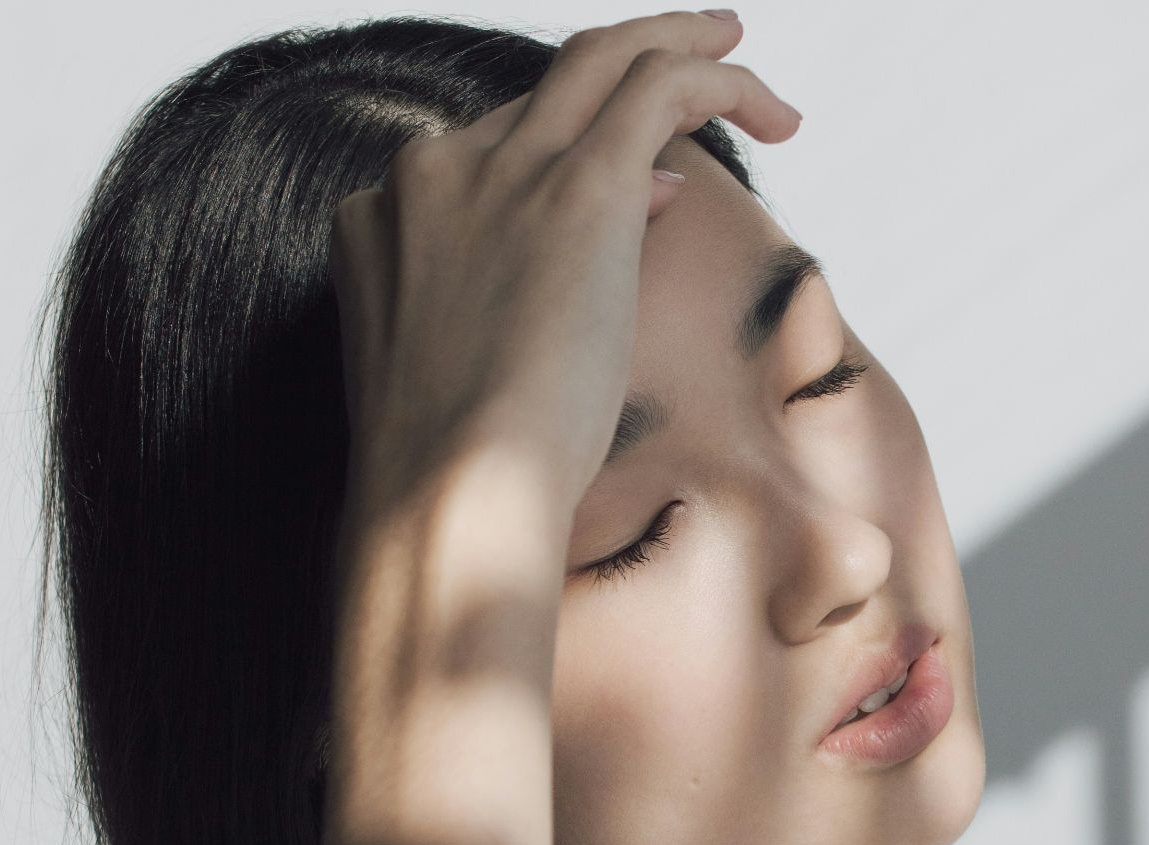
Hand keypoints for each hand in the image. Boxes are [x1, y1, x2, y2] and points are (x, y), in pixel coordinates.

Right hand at [327, 9, 801, 520]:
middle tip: (700, 58)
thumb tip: (643, 199)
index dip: (569, 156)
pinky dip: (717, 78)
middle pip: (544, 89)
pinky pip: (657, 86)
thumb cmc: (456, 473)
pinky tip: (767, 107)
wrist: (447, 495)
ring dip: (679, 46)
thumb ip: (519, 285)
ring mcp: (500, 171)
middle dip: (625, 64)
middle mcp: (431, 174)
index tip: (642, 191)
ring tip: (740, 54)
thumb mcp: (465, 368)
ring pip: (603, 58)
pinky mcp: (576, 186)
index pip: (491, 152)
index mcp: (381, 219)